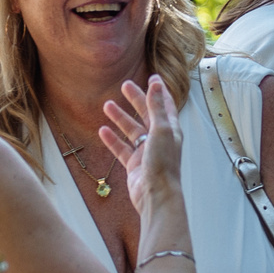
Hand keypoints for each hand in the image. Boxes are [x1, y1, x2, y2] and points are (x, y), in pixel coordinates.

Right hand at [98, 75, 183, 213]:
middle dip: (136, 99)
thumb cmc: (162, 163)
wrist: (156, 195)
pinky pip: (121, 148)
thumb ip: (156, 106)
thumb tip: (156, 82)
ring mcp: (146, 152)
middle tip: (124, 85)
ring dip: (120, 118)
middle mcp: (160, 139)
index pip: (165, 105)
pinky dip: (112, 139)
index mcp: (171, 129)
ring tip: (106, 105)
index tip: (151, 77)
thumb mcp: (161, 129)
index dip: (159, 91)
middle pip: (146, 114)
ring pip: (131, 130)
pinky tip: (102, 130)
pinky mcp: (134, 165)